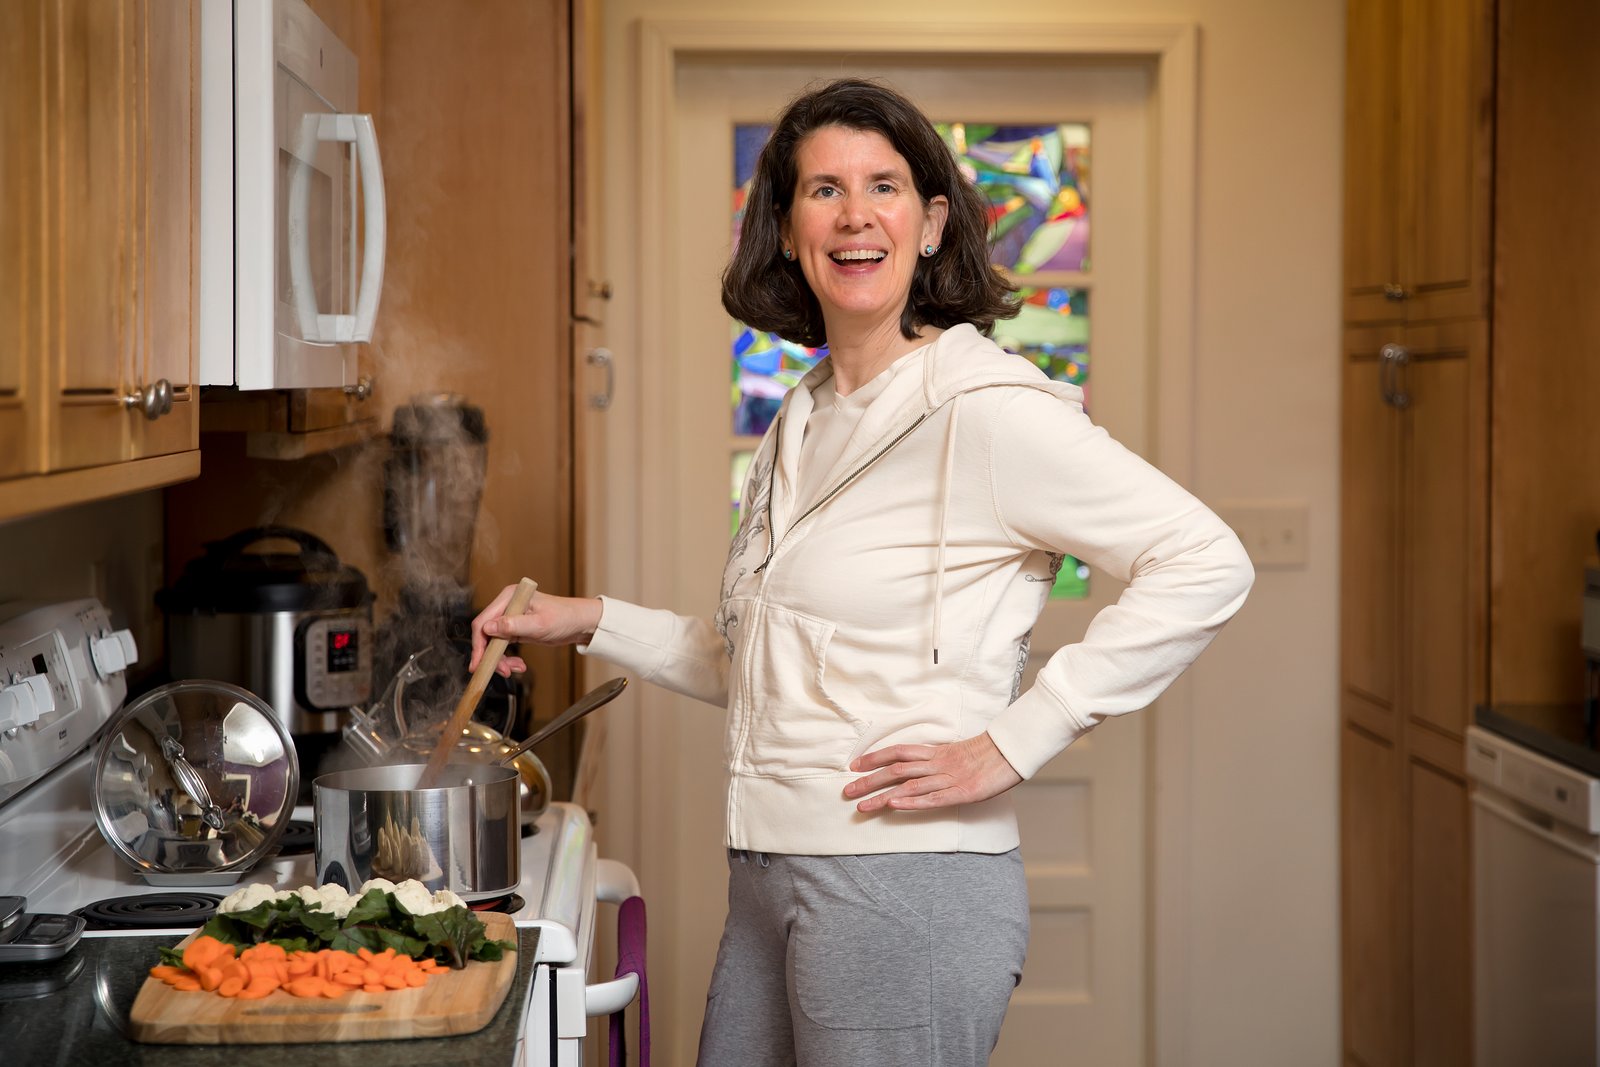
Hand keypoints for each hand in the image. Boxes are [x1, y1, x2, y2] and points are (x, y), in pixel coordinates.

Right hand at [469, 585, 603, 676]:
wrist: (580, 623)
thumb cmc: (565, 618)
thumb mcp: (539, 624)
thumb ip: (513, 626)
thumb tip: (488, 629)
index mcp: (509, 597)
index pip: (483, 621)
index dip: (479, 644)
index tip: (479, 663)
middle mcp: (506, 605)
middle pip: (486, 634)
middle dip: (491, 655)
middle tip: (502, 671)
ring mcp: (510, 617)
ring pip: (493, 643)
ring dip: (500, 659)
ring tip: (515, 669)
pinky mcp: (515, 629)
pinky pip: (503, 646)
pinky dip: (507, 658)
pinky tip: (518, 665)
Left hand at [842, 733, 1022, 812]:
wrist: (1013, 752)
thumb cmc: (987, 755)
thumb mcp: (956, 753)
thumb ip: (936, 759)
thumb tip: (916, 766)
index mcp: (936, 752)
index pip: (898, 752)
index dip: (875, 757)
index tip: (854, 765)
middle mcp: (937, 763)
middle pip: (896, 770)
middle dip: (869, 781)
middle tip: (847, 791)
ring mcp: (949, 778)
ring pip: (909, 786)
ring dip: (882, 797)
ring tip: (862, 806)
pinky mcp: (963, 793)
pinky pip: (933, 798)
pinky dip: (913, 802)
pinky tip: (895, 806)